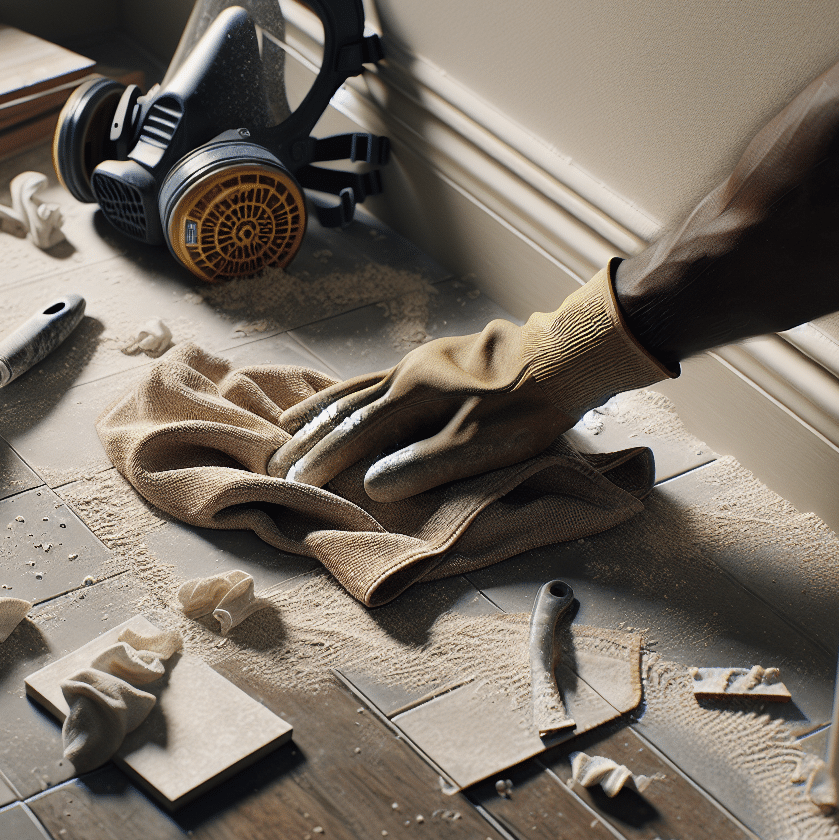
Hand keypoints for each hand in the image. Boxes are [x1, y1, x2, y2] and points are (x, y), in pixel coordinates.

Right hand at [266, 265, 672, 501]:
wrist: (565, 356)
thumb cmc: (526, 407)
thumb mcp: (479, 446)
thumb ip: (423, 465)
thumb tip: (371, 483)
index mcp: (412, 396)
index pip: (355, 433)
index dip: (322, 459)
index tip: (290, 480)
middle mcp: (405, 374)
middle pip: (344, 409)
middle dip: (307, 437)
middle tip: (273, 460)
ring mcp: (417, 363)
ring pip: (355, 389)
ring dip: (319, 411)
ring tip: (289, 425)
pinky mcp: (432, 360)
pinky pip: (373, 379)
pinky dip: (346, 393)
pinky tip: (344, 399)